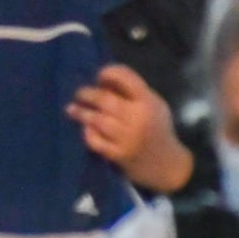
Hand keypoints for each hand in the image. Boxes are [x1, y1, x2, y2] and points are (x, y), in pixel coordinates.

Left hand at [68, 64, 192, 192]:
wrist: (167, 164)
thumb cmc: (157, 129)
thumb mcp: (154, 106)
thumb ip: (133, 93)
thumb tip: (104, 82)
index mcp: (148, 102)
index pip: (127, 79)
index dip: (110, 72)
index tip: (100, 75)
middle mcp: (138, 118)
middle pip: (106, 100)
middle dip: (88, 94)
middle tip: (79, 93)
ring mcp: (127, 138)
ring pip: (98, 120)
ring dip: (82, 113)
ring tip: (71, 109)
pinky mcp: (119, 155)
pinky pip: (97, 142)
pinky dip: (89, 134)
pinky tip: (85, 129)